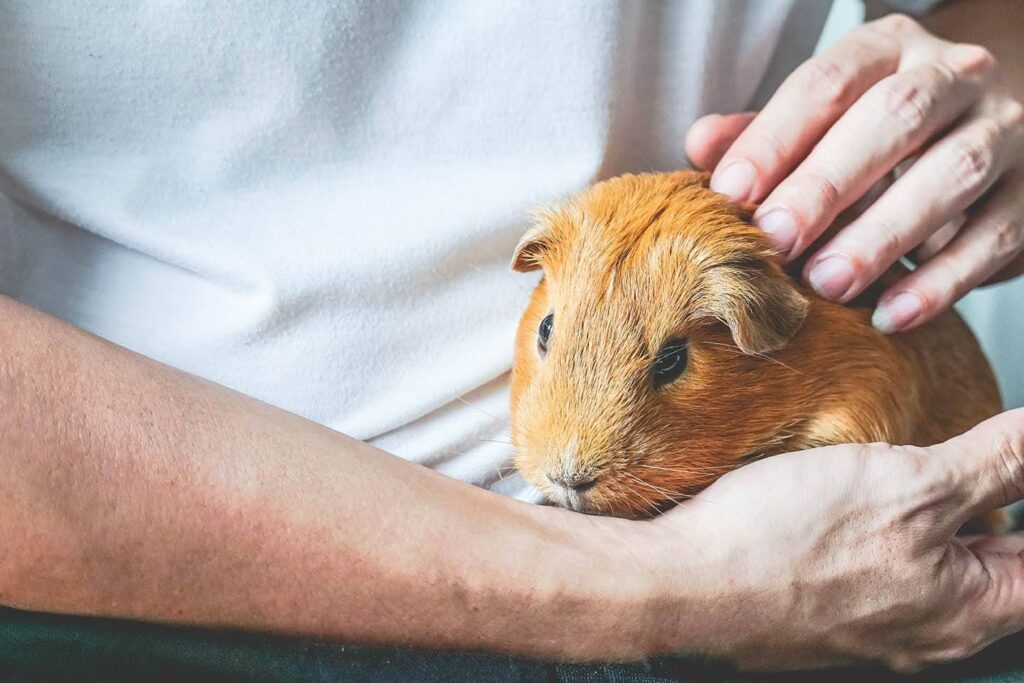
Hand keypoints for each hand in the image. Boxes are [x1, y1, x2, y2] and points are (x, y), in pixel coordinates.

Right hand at [643, 409, 1023, 671]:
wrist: (682, 583)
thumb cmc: (786, 546)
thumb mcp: (911, 485)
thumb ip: (999, 460)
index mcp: (974, 608)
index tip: (1015, 459)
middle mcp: (930, 625)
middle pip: (995, 559)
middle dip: (993, 500)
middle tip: (975, 451)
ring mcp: (874, 620)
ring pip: (932, 557)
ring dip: (932, 510)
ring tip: (912, 461)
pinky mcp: (826, 604)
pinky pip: (877, 562)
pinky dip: (881, 522)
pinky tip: (851, 487)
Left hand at [684, 14, 1023, 332]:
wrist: (978, 130)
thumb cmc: (872, 137)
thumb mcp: (818, 125)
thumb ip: (762, 135)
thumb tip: (701, 144)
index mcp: (887, 49)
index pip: (828, 80)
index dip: (775, 137)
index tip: (730, 193)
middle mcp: (953, 77)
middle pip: (894, 118)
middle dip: (828, 182)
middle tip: (777, 240)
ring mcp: (1003, 133)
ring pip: (952, 174)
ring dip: (884, 234)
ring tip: (828, 283)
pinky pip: (993, 238)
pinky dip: (940, 283)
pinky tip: (891, 315)